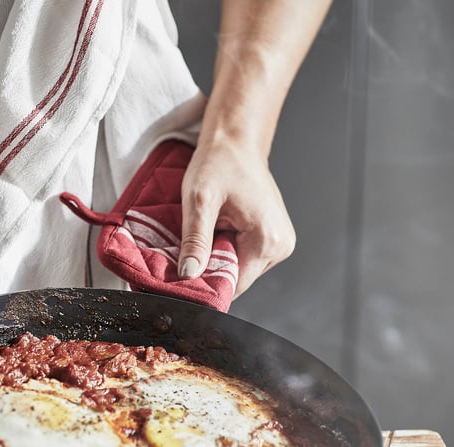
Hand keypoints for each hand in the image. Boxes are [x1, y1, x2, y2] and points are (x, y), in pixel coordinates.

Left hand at [178, 138, 295, 297]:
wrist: (236, 142)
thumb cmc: (220, 163)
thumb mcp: (199, 201)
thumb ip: (195, 241)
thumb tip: (189, 274)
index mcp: (268, 240)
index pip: (234, 285)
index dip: (206, 284)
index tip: (184, 276)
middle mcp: (280, 246)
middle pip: (237, 279)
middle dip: (210, 268)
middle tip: (191, 247)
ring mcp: (278, 243)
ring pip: (239, 269)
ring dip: (217, 257)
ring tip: (208, 232)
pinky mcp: (271, 239)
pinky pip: (243, 257)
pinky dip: (225, 249)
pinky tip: (218, 230)